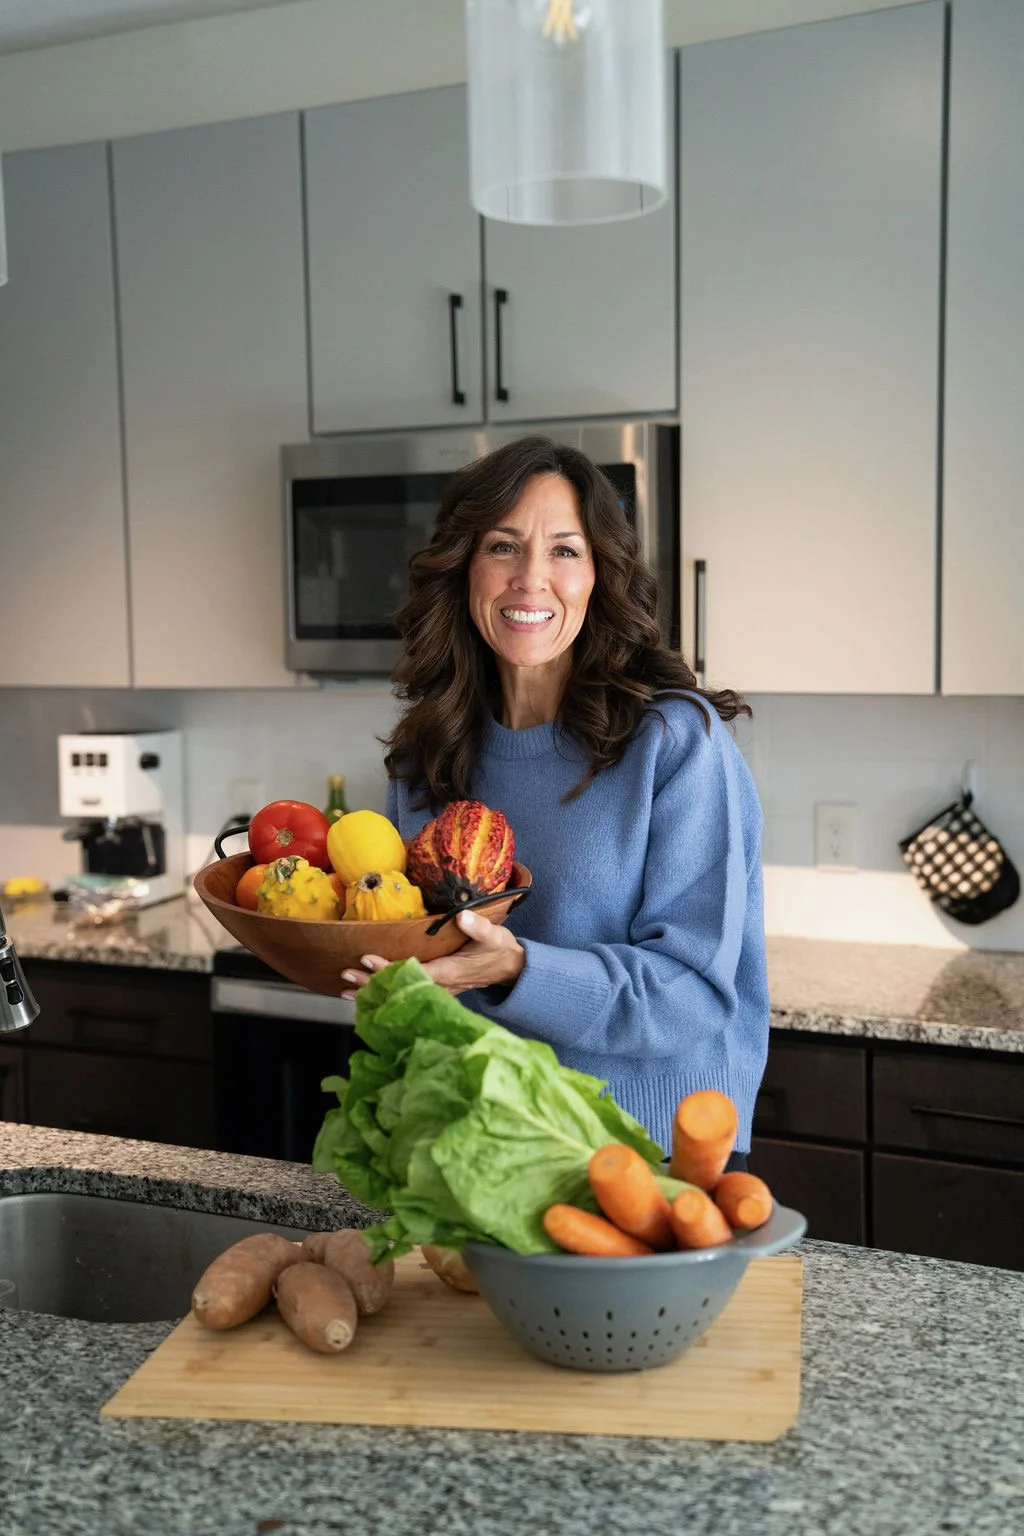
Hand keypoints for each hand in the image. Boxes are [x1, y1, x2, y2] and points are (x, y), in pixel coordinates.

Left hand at [340, 909, 524, 997]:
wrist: (508, 969)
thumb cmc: (499, 950)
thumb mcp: (493, 936)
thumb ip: (478, 927)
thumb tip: (462, 916)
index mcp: (449, 972)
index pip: (413, 972)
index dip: (389, 968)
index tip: (367, 960)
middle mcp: (439, 986)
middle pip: (400, 987)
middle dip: (371, 983)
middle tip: (345, 977)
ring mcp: (436, 991)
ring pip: (400, 994)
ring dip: (373, 992)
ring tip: (346, 990)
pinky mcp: (435, 990)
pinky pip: (405, 994)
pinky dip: (384, 994)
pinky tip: (365, 994)